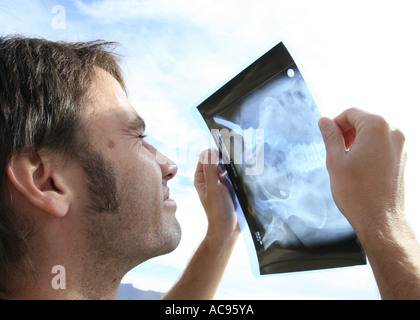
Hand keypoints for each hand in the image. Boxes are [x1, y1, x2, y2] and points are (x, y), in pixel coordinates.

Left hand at [194, 149, 239, 239]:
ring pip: (226, 166)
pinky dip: (238, 170)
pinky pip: (233, 174)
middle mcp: (210, 178)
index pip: (206, 156)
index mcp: (201, 177)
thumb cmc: (218, 211)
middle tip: (237, 154)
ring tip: (242, 161)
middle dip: (226, 156)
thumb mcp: (214, 188)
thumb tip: (209, 150)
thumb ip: (210, 169)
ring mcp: (220, 182)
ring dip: (233, 163)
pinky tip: (246, 170)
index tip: (226, 149)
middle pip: (217, 160)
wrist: (228, 229)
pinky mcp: (231, 187)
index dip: (215, 151)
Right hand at [318, 108, 406, 236]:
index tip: (328, 137)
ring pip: (374, 131)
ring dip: (358, 139)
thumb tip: (324, 121)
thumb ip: (330, 136)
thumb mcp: (335, 161)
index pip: (352, 113)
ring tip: (346, 159)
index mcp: (377, 128)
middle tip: (335, 149)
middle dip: (347, 131)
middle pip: (365, 119)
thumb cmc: (356, 192)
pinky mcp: (404, 158)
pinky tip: (359, 165)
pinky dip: (369, 147)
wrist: (380, 220)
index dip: (336, 123)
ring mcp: (402, 145)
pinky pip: (383, 143)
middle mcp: (394, 132)